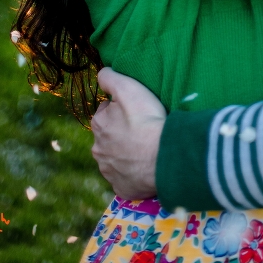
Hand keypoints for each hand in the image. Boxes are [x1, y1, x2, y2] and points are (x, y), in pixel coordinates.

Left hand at [91, 68, 165, 197]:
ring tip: (145, 148)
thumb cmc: (146, 119)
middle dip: (120, 132)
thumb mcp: (127, 87)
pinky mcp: (121, 188)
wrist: (163, 156)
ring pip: (115, 158)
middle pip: (108, 136)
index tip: (135, 111)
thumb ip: (109, 77)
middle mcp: (98, 150)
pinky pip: (125, 177)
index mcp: (98, 125)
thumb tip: (101, 75)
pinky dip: (132, 172)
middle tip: (141, 129)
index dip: (120, 109)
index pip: (105, 112)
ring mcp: (109, 172)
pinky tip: (144, 166)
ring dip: (125, 153)